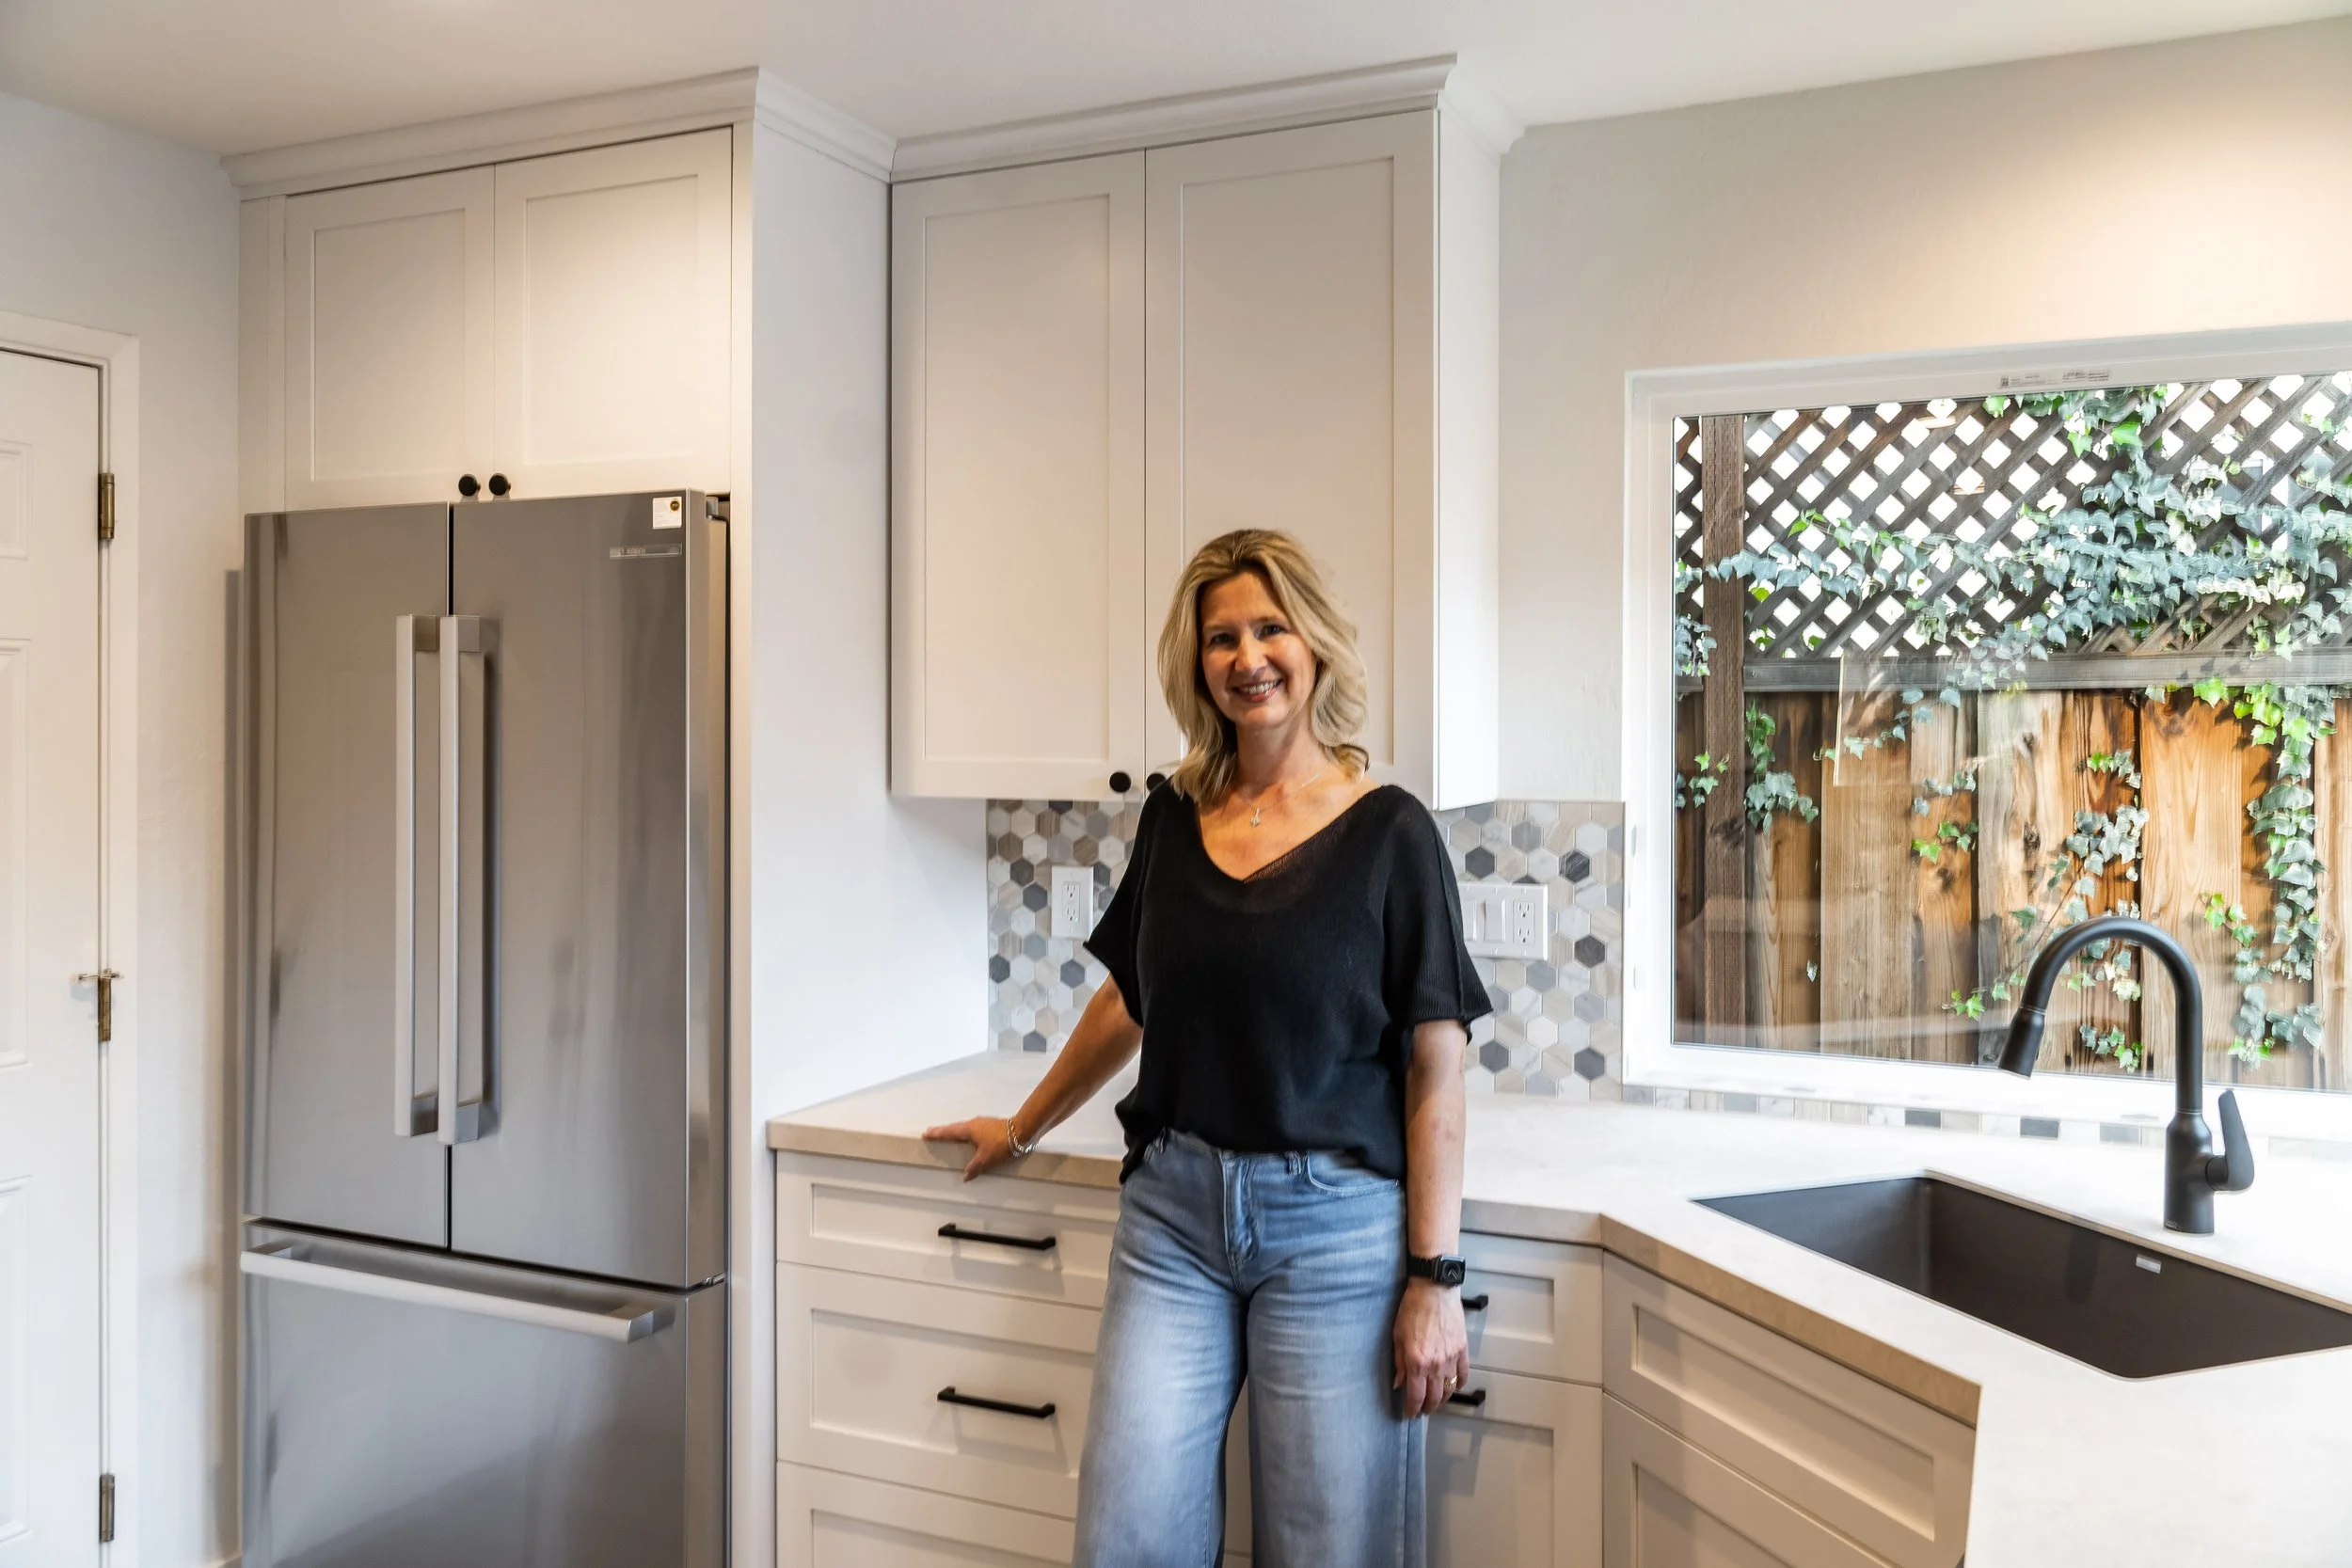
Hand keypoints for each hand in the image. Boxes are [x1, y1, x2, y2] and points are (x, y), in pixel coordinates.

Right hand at [921, 1116, 1020, 1181]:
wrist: (1022, 1130)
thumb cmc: (1000, 1143)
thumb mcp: (986, 1159)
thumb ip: (974, 1168)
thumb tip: (965, 1176)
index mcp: (968, 1129)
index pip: (949, 1132)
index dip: (937, 1134)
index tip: (926, 1133)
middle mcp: (974, 1123)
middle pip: (955, 1128)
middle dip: (944, 1131)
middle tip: (933, 1132)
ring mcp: (983, 1123)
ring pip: (965, 1128)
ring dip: (956, 1132)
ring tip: (950, 1136)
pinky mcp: (992, 1125)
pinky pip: (974, 1130)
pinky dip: (967, 1134)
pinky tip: (971, 1139)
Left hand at [1392, 1279, 1469, 1418]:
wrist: (1434, 1290)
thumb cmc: (1413, 1308)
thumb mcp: (1397, 1336)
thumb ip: (1399, 1363)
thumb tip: (1399, 1382)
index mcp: (1417, 1362)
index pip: (1415, 1395)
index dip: (1411, 1408)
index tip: (1409, 1413)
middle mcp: (1435, 1364)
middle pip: (1434, 1397)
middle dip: (1427, 1408)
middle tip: (1422, 1411)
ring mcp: (1451, 1358)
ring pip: (1449, 1389)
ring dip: (1442, 1399)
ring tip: (1436, 1402)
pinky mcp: (1462, 1350)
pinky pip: (1463, 1375)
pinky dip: (1459, 1384)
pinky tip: (1453, 1387)